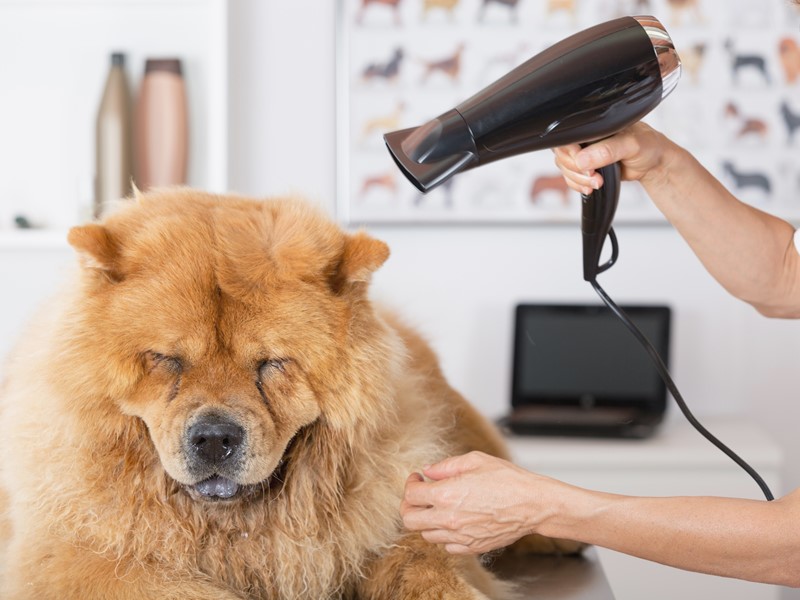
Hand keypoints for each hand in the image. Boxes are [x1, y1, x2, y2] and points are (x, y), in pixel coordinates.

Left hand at [401, 451, 548, 554]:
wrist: (533, 504)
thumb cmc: (508, 479)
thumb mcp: (474, 460)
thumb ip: (446, 466)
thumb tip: (427, 470)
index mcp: (446, 495)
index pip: (410, 495)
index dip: (410, 483)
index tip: (418, 478)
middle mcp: (448, 519)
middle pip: (410, 520)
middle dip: (410, 506)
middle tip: (420, 495)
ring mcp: (459, 536)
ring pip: (426, 534)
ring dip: (427, 520)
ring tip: (439, 506)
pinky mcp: (471, 547)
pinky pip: (445, 546)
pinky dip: (444, 534)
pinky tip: (454, 520)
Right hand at [552, 121, 670, 194]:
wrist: (654, 164)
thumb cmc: (647, 146)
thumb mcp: (631, 144)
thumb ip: (608, 150)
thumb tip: (582, 159)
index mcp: (594, 125)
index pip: (568, 137)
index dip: (571, 152)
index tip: (584, 164)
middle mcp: (586, 138)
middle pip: (563, 154)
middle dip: (576, 170)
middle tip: (594, 176)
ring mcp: (585, 153)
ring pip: (565, 168)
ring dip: (578, 180)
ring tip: (597, 183)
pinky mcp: (587, 168)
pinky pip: (571, 178)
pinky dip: (578, 185)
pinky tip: (590, 187)